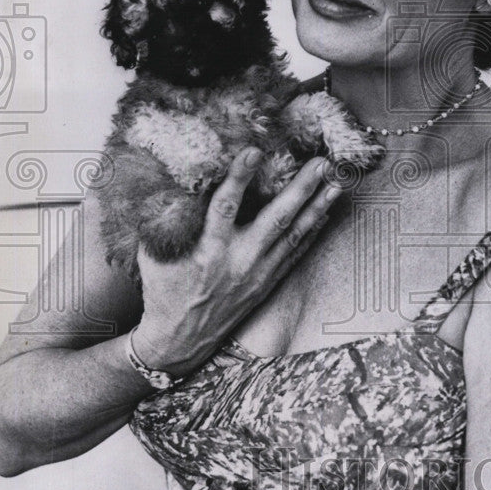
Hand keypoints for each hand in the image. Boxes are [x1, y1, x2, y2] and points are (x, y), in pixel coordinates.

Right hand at [133, 148, 341, 376]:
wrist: (179, 338)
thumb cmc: (163, 289)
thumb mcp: (153, 252)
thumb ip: (166, 217)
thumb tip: (176, 177)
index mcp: (207, 249)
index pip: (225, 206)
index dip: (239, 178)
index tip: (254, 151)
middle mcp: (238, 259)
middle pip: (275, 218)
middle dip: (301, 189)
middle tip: (323, 163)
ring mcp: (257, 273)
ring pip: (293, 235)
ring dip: (317, 207)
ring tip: (337, 183)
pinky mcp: (267, 283)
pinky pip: (295, 253)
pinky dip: (312, 232)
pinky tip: (325, 213)